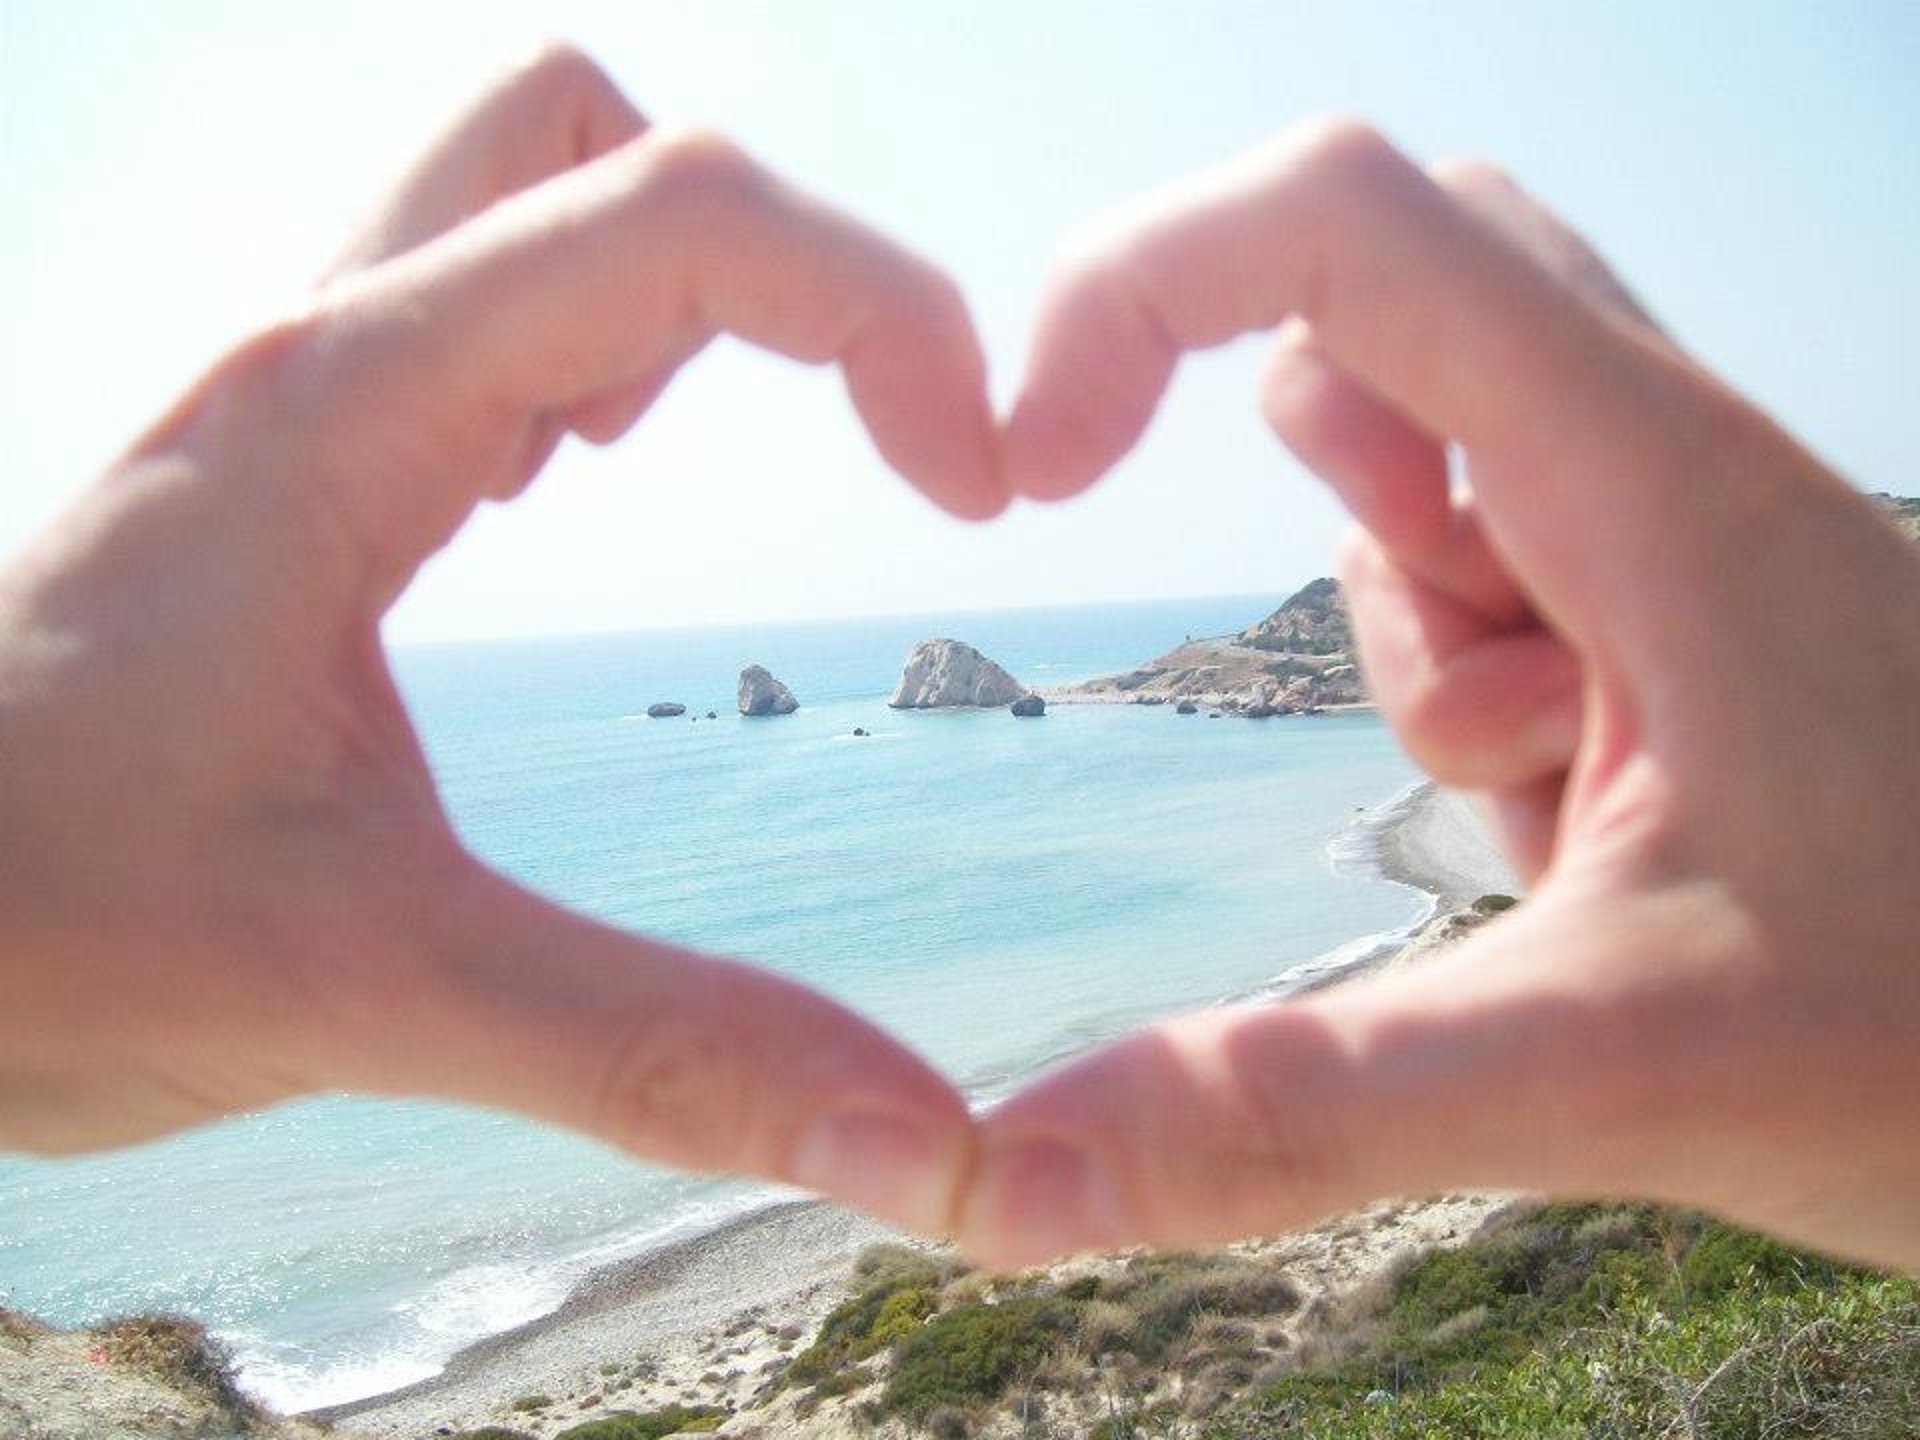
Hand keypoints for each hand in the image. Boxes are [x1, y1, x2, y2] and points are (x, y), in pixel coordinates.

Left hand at [0, 46, 999, 1233]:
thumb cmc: (22, 932)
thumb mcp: (362, 990)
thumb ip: (651, 1053)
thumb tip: (917, 1139)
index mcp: (341, 416)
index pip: (680, 216)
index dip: (883, 310)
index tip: (969, 484)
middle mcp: (313, 350)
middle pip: (595, 139)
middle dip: (780, 257)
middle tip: (853, 438)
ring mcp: (290, 387)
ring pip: (522, 187)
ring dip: (668, 280)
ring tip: (690, 453)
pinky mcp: (281, 450)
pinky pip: (464, 294)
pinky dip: (580, 338)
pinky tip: (569, 476)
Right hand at [960, 121, 1919, 1271]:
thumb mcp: (1611, 1068)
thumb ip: (1305, 1105)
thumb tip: (1013, 1176)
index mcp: (1654, 481)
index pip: (1345, 221)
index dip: (1140, 284)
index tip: (1042, 466)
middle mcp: (1663, 460)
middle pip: (1386, 287)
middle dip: (1326, 465)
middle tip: (1432, 637)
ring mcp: (1673, 537)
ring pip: (1429, 468)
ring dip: (1418, 634)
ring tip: (1572, 799)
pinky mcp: (1674, 619)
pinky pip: (1491, 583)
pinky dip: (1472, 694)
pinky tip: (1590, 823)